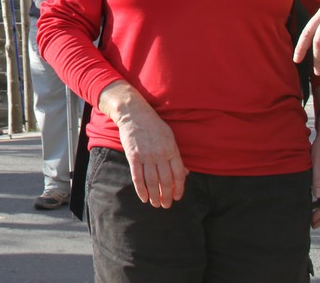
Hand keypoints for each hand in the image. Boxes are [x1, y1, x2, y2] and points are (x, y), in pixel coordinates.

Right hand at [100, 80, 188, 207]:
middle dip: (166, 196)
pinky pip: (137, 177)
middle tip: (166, 205)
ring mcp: (146, 156)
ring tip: (155, 204)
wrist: (134, 113)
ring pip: (152, 181)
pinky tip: (143, 197)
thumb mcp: (170, 138)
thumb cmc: (154, 125)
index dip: (179, 188)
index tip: (177, 197)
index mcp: (172, 150)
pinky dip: (141, 189)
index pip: (179, 174)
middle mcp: (160, 154)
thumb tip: (185, 173)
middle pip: (165, 181)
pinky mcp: (133, 156)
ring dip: (154, 196)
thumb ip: (176, 156)